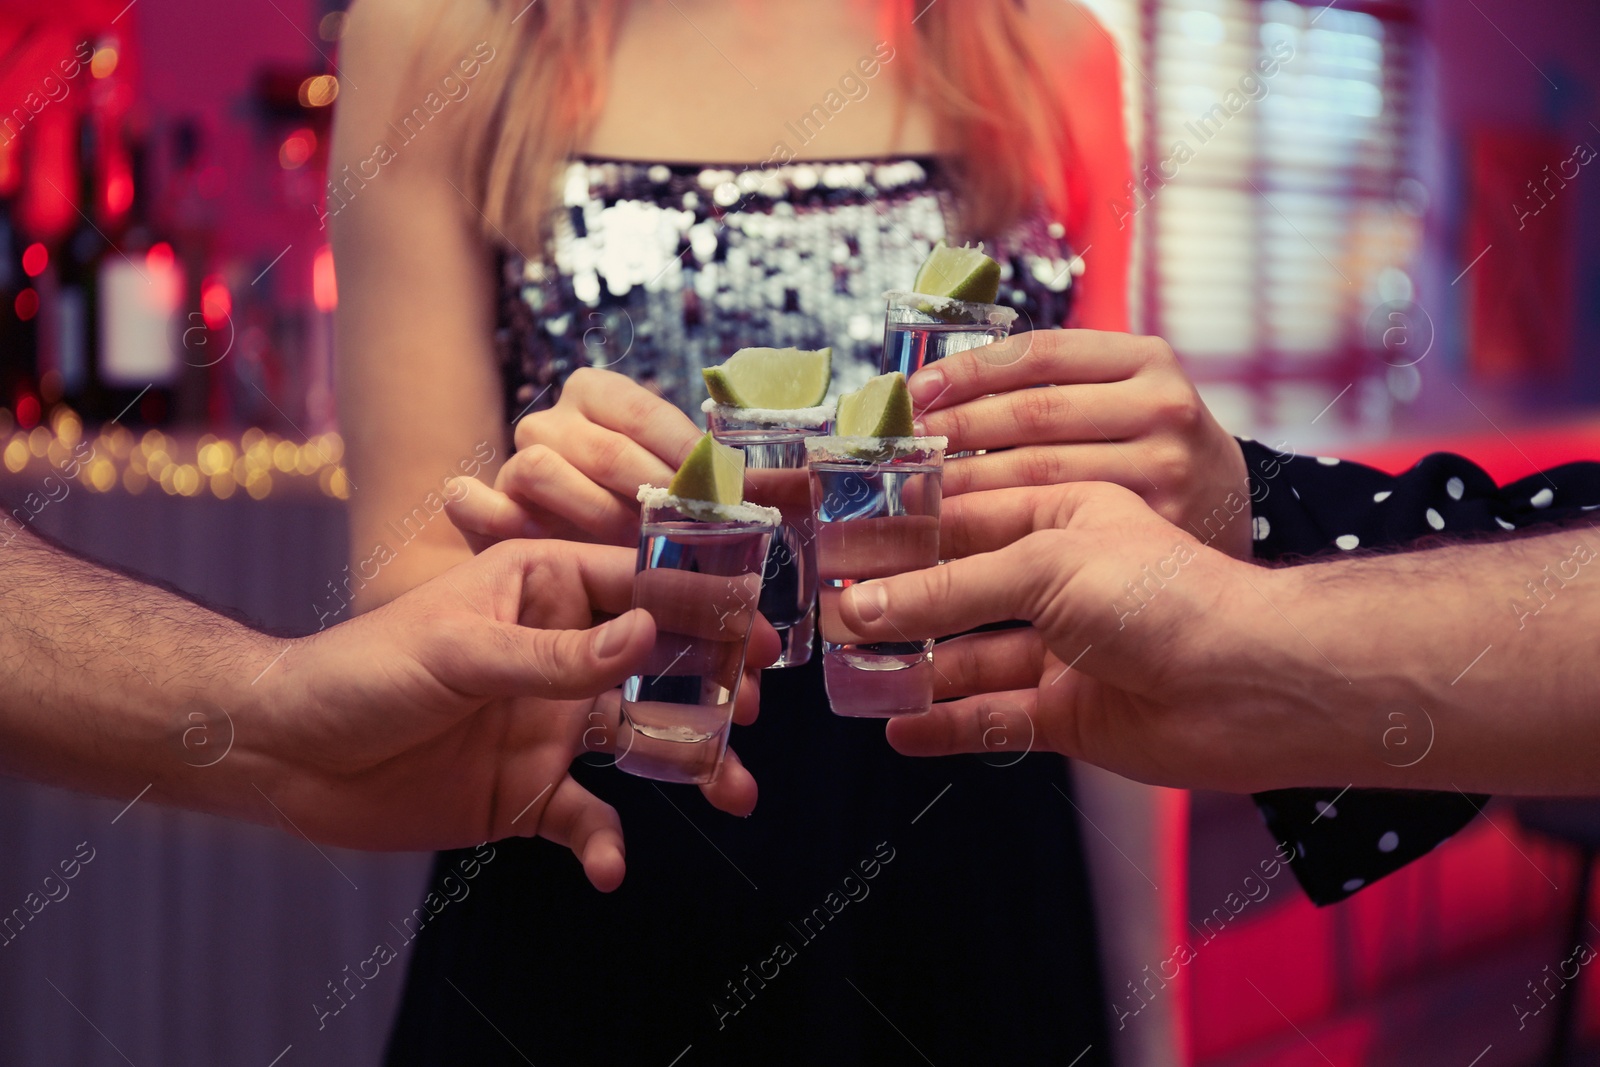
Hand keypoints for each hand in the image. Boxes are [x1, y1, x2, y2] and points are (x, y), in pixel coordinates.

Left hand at [251, 539, 776, 890]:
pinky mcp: (527, 794)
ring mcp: (547, 725)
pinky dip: (602, 842)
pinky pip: (584, 818)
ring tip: (736, 794)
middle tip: (757, 708)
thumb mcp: (459, 651)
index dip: (699, 604)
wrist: (286, 756)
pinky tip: (607, 866)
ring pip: (641, 743)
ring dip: (690, 766)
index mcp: (542, 592)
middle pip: (657, 667)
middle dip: (713, 686)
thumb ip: (557, 654)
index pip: (637, 585)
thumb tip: (650, 636)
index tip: (755, 627)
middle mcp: (559, 656)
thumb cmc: (361, 671)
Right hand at [445, 368, 700, 548]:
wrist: (564, 558)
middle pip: (603, 447)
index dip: (683, 451)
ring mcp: (512, 460)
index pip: (643, 411)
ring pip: (542, 468)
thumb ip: (713, 476)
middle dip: (651, 493)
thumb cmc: (633, 515)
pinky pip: (471, 500)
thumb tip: (772, 485)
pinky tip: (526, 534)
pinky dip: (493, 514)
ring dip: (593, 512)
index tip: (721, 488)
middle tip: (687, 530)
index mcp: (597, 394)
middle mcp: (551, 421)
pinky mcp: (480, 506)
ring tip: (629, 547)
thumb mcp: (673, 483)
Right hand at [834, 482, 1318, 791]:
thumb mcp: (1043, 565)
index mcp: (1061, 515)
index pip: (961, 512)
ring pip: (968, 656)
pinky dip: (947, 724)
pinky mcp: (1069, 713)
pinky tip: (898, 726)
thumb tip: (861, 606)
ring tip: (848, 670)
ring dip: (912, 663)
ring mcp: (1064, 649)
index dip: (899, 526)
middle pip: (958, 587)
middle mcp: (1060, 579)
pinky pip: (993, 719)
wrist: (1248, 683)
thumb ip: (947, 588)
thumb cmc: (1160, 594)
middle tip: (827, 607)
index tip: (836, 535)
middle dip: (895, 597)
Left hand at [910, 331, 1253, 560]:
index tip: (914, 393)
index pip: (1037, 354)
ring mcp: (1166, 468)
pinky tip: (959, 537)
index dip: (966, 371)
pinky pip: (1059, 527)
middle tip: (897, 451)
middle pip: (1031, 416)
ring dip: (965, 487)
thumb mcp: (1123, 394)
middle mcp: (1163, 406)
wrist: (1233, 509)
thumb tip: (932, 389)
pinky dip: (1000, 532)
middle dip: (953, 433)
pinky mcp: (1160, 527)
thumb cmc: (1149, 446)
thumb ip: (1052, 384)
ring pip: (1039, 475)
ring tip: (911, 495)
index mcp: (1146, 358)